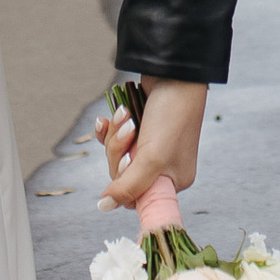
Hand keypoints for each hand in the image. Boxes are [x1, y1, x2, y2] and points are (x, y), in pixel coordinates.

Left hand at [98, 78, 206, 207]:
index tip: (129, 164)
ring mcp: (151, 146)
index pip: (137, 198)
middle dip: (119, 151)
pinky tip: (113, 116)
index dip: (125, 183)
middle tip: (131, 133)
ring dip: (116, 134)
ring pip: (117, 154)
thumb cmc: (172, 114)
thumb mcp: (150, 159)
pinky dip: (111, 127)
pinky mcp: (140, 129)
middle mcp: (163, 166)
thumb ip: (128, 187)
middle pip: (122, 174)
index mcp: (174, 180)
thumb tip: (105, 206)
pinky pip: (115, 138)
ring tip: (127, 115)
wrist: (173, 73)